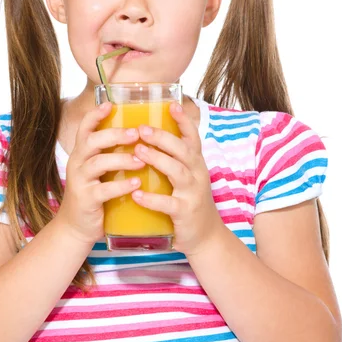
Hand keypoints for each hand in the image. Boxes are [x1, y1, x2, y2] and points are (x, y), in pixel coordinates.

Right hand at [56, 101, 145, 245]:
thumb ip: (112, 154)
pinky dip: (121, 186)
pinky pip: (103, 190)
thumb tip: (140, 135)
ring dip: (122, 159)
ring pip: (98, 164)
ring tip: (141, 159)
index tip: (111, 103)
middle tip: (136, 133)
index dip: (95, 114)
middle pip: (91, 141)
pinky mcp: (86, 199)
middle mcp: (77, 163)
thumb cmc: (95, 193)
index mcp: (82, 153)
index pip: (85, 128)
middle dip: (114, 135)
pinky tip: (137, 183)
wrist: (77, 226)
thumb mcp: (99, 171)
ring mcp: (80, 181)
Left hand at [131, 101, 221, 255]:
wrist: (205, 237)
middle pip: (183, 150)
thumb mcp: (187, 177)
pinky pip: (168, 203)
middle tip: (142, 128)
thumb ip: (173, 159)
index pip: (192, 137)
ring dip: (157, 160)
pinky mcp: (185, 212)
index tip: (172, 104)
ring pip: (177, 172)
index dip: (184, 120)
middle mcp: (197, 174)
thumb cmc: (190, 202)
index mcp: (196, 164)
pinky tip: (136, 194)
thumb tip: (148, 138)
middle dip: (163, 137)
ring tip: (138, 151)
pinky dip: (151, 199)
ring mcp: (193, 193)